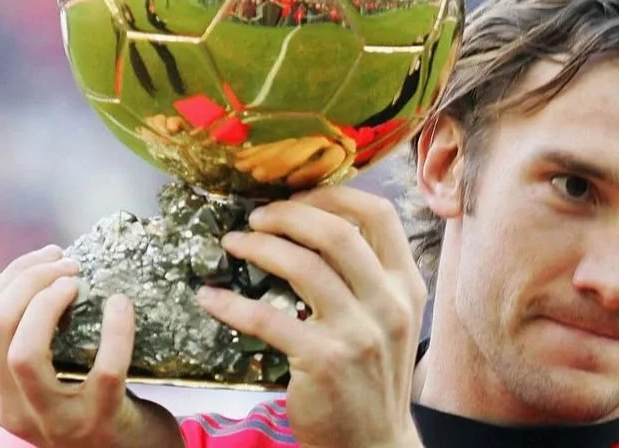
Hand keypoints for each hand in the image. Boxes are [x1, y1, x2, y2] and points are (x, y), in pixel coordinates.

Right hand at [0, 246, 181, 447]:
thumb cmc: (90, 402)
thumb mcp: (47, 376)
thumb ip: (28, 337)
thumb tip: (23, 275)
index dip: (12, 278)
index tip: (48, 257)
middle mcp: (13, 412)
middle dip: (28, 282)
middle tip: (67, 264)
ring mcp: (55, 420)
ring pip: (26, 353)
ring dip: (49, 305)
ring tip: (77, 282)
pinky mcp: (100, 420)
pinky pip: (104, 369)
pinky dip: (114, 330)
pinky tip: (121, 305)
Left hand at [198, 186, 427, 447]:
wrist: (373, 443)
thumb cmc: (373, 378)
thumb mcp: (390, 321)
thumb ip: (370, 277)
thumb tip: (319, 228)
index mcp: (406, 286)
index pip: (379, 215)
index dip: (334, 195)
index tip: (299, 198)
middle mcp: (388, 303)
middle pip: (336, 231)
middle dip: (287, 215)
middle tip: (255, 218)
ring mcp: (357, 332)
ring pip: (302, 265)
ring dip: (258, 247)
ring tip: (233, 244)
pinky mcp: (322, 361)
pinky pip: (267, 318)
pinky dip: (231, 304)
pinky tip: (212, 298)